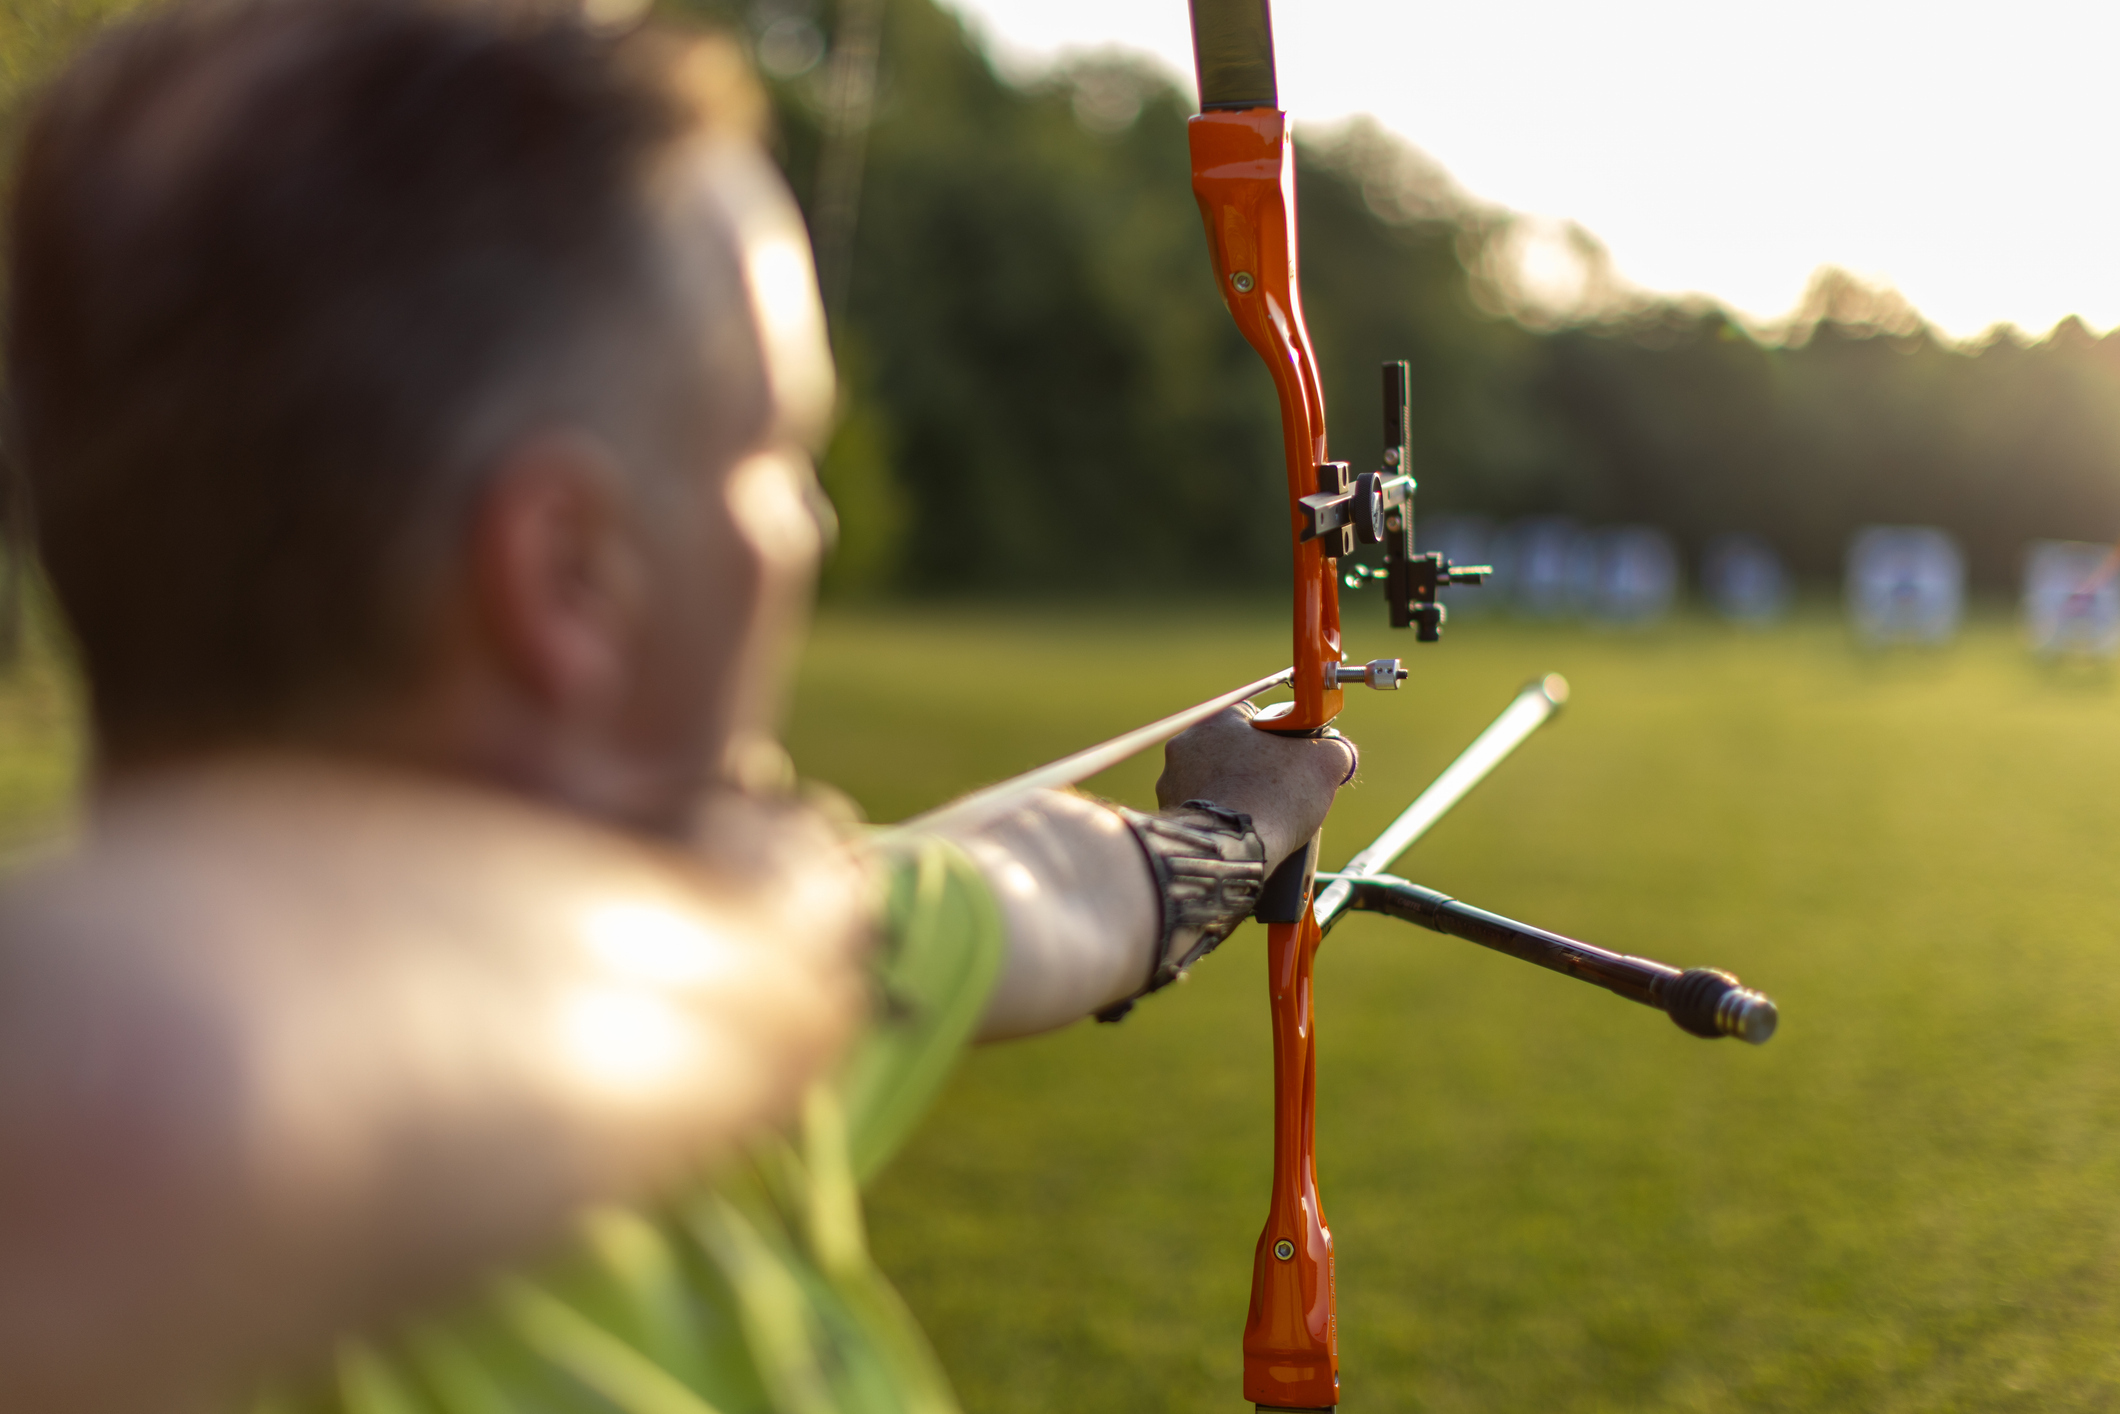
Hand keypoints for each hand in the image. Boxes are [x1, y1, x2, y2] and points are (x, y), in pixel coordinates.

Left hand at [1154, 706, 1355, 868]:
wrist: (1231, 848)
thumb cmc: (1274, 798)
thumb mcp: (1323, 763)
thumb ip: (1333, 748)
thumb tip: (1336, 752)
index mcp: (1219, 719)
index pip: (1254, 720)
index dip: (1279, 740)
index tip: (1291, 760)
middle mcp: (1186, 745)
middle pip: (1230, 752)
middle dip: (1255, 770)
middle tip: (1279, 793)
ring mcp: (1172, 781)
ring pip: (1212, 783)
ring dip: (1234, 796)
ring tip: (1259, 817)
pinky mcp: (1171, 815)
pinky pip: (1199, 813)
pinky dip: (1217, 821)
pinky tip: (1238, 833)